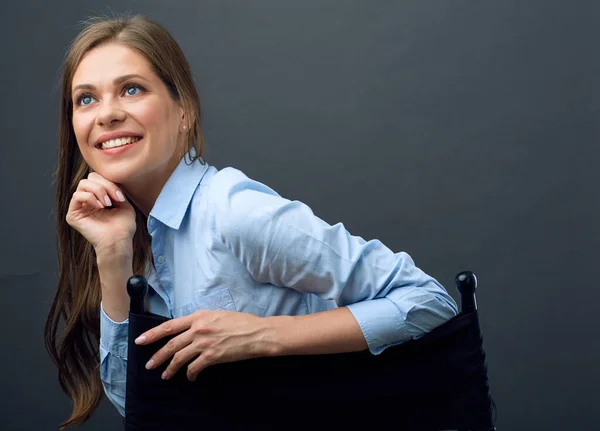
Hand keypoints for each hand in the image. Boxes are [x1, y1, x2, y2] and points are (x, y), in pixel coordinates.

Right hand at [65, 172, 136, 253]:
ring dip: (99, 191)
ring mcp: (79, 207)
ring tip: (107, 204)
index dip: (110, 183)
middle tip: (115, 199)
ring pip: (83, 184)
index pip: (98, 179)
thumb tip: (110, 181)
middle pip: (90, 178)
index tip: (121, 197)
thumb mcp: (124, 204)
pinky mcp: (72, 215)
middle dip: (105, 185)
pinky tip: (100, 207)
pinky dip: (90, 197)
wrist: (118, 242)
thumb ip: (117, 190)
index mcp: (98, 198)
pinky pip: (76, 196)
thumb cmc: (123, 227)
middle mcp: (87, 202)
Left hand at [135, 310, 275, 380]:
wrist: (257, 333)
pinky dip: (190, 374)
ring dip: (170, 368)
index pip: (169, 326)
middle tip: (149, 364)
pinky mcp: (212, 356)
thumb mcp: (217, 315)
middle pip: (171, 344)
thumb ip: (201, 321)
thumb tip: (189, 330)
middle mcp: (198, 329)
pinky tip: (191, 377)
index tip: (140, 340)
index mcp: (198, 316)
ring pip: (179, 357)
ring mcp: (204, 343)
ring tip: (165, 375)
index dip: (152, 334)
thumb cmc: (241, 322)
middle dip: (157, 356)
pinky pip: (194, 368)